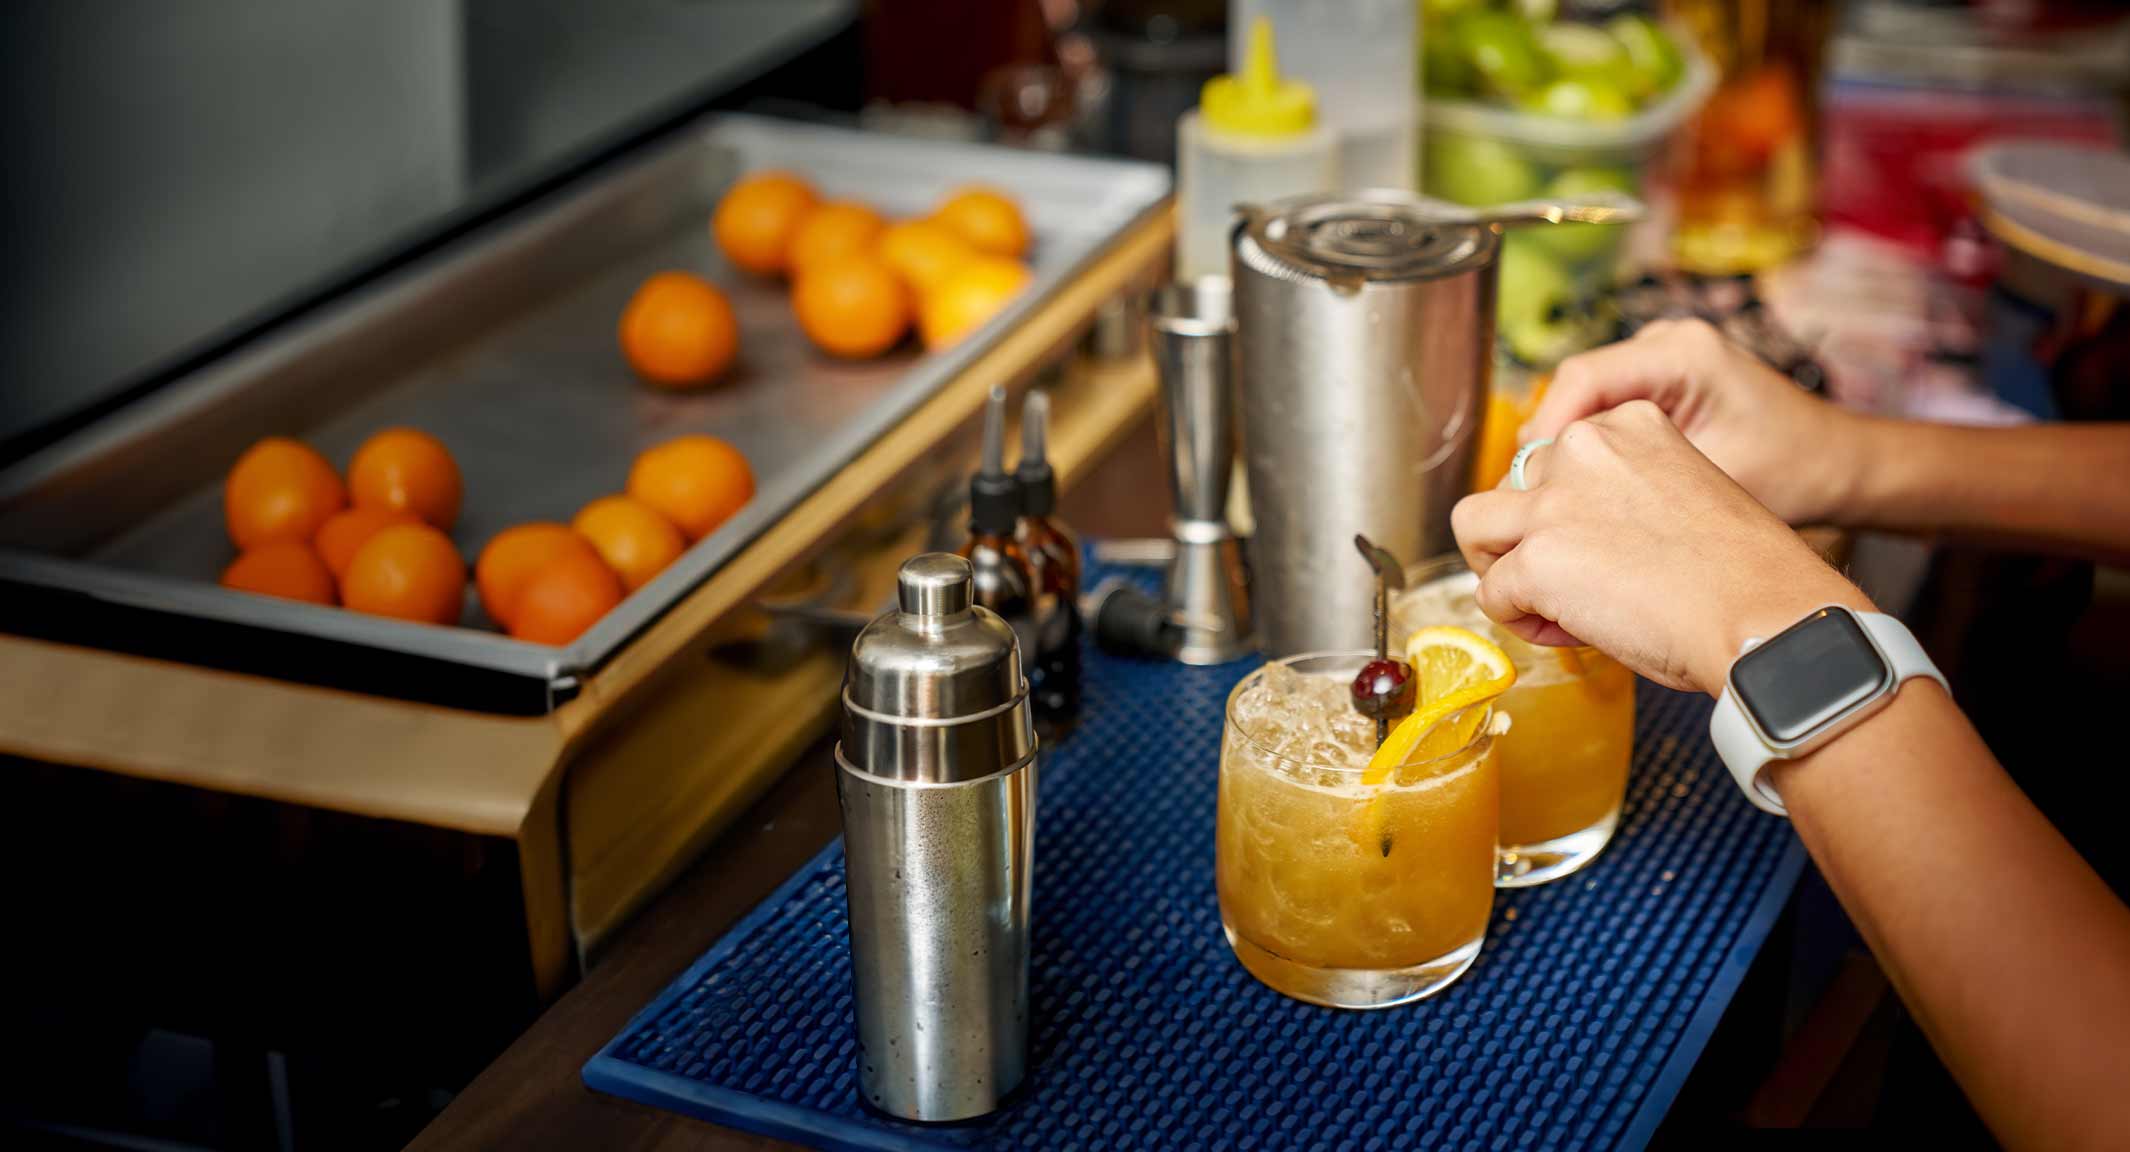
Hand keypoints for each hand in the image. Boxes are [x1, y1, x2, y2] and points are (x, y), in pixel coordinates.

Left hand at [1453, 400, 1874, 693]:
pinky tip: (1570, 634)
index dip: (1568, 511)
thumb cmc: (1742, 575)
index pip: (1556, 458)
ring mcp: (1555, 502)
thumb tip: (1572, 539)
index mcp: (1628, 424)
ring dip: (1500, 567)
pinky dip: (1520, 621)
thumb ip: (1622, 495)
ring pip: (1474, 525)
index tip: (1608, 550)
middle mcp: (1585, 448)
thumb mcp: (1681, 495)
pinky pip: (1492, 593)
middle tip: (1571, 584)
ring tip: (1543, 603)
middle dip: (1529, 538)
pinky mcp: (1538, 557)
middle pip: (1510, 487)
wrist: (1763, 614)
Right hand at [1528, 318, 1865, 525]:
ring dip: (1566, 454)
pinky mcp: (1660, 383)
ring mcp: (1661, 360)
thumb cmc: (1794, 472)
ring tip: (1556, 504)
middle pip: (1574, 390)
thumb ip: (1633, 484)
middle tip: (1533, 506)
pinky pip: (1604, 412)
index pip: (1582, 379)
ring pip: (1583, 403)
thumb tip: (1555, 508)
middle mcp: (1667, 343)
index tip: (1527, 486)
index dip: (1545, 432)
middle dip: (1549, 451)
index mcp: (1684, 353)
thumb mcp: (1711, 479)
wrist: (1837, 465)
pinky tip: (1587, 493)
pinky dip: (1589, 452)